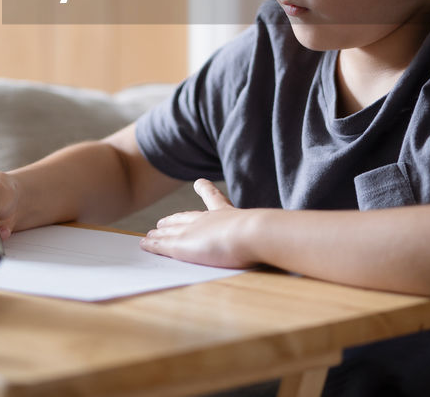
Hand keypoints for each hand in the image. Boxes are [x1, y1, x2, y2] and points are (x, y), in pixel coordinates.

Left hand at [139, 179, 258, 268]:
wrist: (254, 233)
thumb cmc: (265, 234)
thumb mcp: (266, 230)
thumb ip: (268, 232)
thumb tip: (285, 234)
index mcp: (227, 214)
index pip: (215, 200)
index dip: (206, 191)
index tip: (199, 183)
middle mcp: (207, 219)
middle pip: (185, 216)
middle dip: (174, 218)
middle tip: (164, 220)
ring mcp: (192, 231)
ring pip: (170, 231)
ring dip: (159, 233)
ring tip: (150, 234)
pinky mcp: (181, 245)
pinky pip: (161, 244)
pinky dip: (152, 244)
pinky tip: (144, 243)